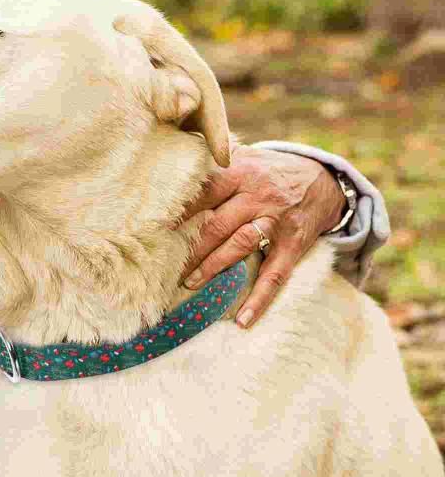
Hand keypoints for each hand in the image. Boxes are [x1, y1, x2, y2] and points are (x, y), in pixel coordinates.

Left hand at [177, 145, 345, 327]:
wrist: (323, 178)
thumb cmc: (268, 170)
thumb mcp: (245, 157)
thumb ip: (215, 164)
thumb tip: (172, 160)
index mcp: (240, 172)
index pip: (204, 191)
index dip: (179, 209)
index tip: (154, 224)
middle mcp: (256, 195)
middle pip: (217, 223)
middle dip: (190, 246)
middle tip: (163, 264)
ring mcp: (276, 220)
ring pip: (240, 245)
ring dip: (213, 267)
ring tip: (189, 283)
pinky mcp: (293, 244)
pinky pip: (275, 274)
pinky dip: (260, 298)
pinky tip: (243, 319)